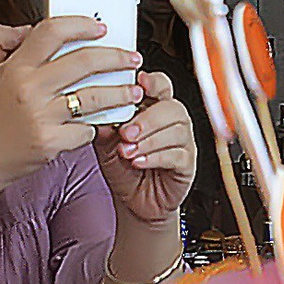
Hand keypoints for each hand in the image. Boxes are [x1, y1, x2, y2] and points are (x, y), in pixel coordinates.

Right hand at [0, 16, 141, 193]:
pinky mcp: (51, 143)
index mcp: (15, 68)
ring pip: (93, 97)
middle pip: (84, 62)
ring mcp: (42, 117)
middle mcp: (29, 90)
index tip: (100, 28)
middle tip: (131, 58)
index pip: (53, 32)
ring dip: (120, 92)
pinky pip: (86, 128)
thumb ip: (1, 38)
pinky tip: (104, 121)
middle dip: (115, 57)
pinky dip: (97, 124)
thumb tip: (30, 29)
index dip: (81, 25)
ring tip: (133, 91)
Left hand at [97, 71, 195, 225]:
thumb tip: (96, 108)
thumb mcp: (106, 142)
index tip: (138, 82)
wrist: (132, 201)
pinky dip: (156, 157)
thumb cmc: (123, 167)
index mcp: (153, 108)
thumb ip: (104, 124)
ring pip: (176, 131)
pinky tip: (139, 161)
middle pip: (171, 107)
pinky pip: (177, 155)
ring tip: (128, 151)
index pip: (160, 85)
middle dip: (147, 118)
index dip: (152, 82)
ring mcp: (183, 142)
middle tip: (125, 132)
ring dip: (148, 140)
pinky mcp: (187, 164)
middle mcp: (172, 121)